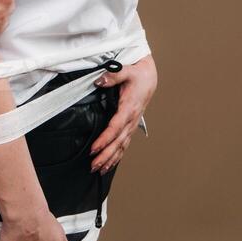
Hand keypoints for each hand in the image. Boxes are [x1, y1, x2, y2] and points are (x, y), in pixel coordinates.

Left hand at [90, 54, 157, 172]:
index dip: (105, 139)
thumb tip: (99, 81)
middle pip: (118, 142)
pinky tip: (109, 164)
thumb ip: (112, 76)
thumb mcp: (126, 71)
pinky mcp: (130, 127)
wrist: (148, 78)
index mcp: (129, 108)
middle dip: (105, 155)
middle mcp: (131, 120)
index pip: (115, 127)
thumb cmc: (136, 75)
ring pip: (121, 146)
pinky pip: (124, 144)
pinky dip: (117, 156)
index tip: (94, 149)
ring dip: (110, 159)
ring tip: (98, 169)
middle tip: (93, 165)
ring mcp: (132, 125)